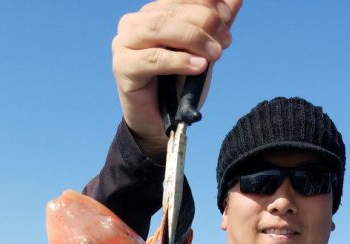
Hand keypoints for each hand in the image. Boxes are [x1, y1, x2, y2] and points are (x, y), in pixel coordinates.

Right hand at [112, 0, 242, 160]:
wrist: (160, 125)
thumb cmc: (177, 88)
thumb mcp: (201, 52)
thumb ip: (214, 26)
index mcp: (151, 14)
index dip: (205, 2)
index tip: (227, 15)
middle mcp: (134, 23)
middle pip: (171, 12)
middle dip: (203, 21)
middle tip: (225, 39)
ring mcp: (124, 44)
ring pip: (161, 30)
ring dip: (193, 38)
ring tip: (215, 53)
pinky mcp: (122, 67)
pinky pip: (154, 58)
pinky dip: (179, 60)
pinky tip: (198, 66)